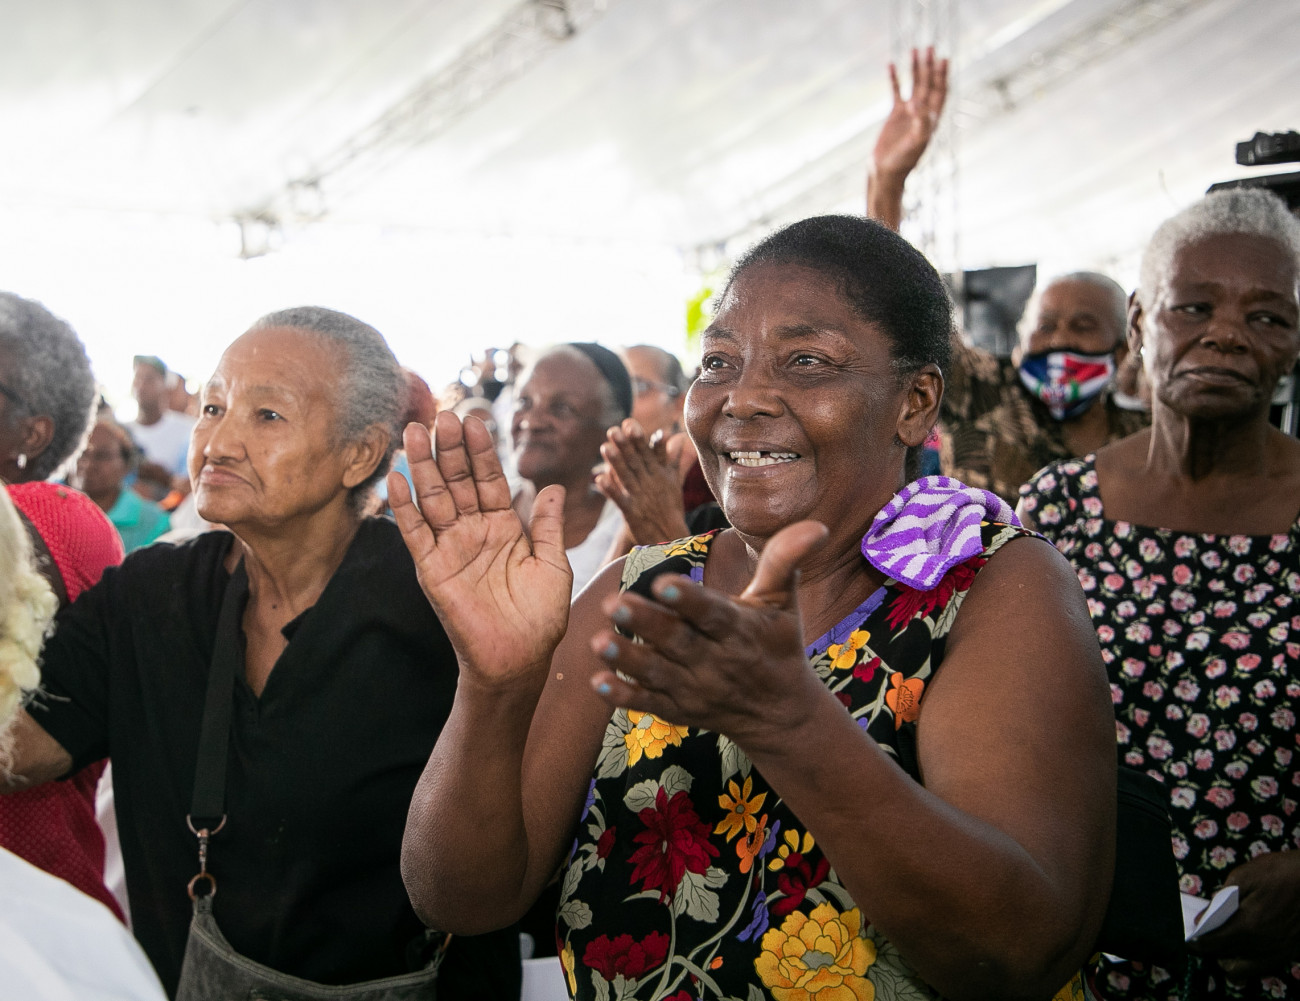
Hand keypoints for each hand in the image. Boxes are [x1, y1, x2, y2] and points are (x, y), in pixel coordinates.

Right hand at [390, 412, 571, 685]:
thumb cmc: (541, 616)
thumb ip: (548, 525)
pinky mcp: (432, 570)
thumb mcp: (552, 564)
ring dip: (423, 466)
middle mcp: (473, 532)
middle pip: (457, 481)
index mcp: (503, 527)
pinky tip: (397, 479)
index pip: (489, 479)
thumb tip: (553, 485)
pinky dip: (405, 508)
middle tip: (443, 415)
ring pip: (433, 499)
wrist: (520, 658)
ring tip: (414, 432)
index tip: (476, 418)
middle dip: (449, 449)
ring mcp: (450, 548)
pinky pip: (415, 534)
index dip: (482, 451)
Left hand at [587, 520, 828, 746]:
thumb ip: (785, 561)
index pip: (712, 613)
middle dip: (646, 624)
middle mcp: (716, 661)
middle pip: (677, 641)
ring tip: (598, 641)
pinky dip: (624, 696)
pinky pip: (649, 704)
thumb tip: (816, 523)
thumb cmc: (777, 644)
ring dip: (627, 659)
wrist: (780, 714)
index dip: (688, 598)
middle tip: (613, 603)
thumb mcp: (782, 603)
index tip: (662, 580)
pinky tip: (597, 683)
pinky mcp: (678, 710)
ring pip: (657, 673)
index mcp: (740, 630)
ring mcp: (695, 689)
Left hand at [594, 419, 690, 546]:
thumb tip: (679, 438)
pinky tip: (599, 479)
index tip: (629, 424)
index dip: (640, 438)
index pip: (651, 452)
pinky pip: (620, 499)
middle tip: (613, 430)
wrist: (672, 539)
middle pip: (638, 461)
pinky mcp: (633, 512)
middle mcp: (652, 482)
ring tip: (605, 447)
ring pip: (628, 476)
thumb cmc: (671, 508)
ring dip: (616, 462)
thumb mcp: (674, 481)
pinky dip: (610, 489)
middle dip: (626, 445)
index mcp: (661, 473)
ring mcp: (642, 496)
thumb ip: (674, 459)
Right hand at [872, 47, 948, 180]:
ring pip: (914, 84)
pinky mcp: (895, 114)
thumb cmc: (904, 160)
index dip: (942, 76)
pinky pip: (896, 91)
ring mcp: (909, 112)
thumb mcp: (916, 142)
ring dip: (915, 68)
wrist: (886, 170)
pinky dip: (894, 78)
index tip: (943, 59)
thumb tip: (918, 103)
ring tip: (914, 49)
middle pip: (929, 84)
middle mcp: (923, 112)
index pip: (940, 92)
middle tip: (930, 47)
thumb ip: (921, 122)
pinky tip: (891, 65)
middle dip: (930, 66)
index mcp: (932, 118)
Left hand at [1192, 850, 1299, 975]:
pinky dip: (1252, 959)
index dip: (1195, 943)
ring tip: (1227, 940)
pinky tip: (1249, 942)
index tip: (1187, 938)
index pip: (1211, 945)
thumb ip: (1219, 899)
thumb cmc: (1280, 872)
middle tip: (1207, 935)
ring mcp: (1279, 954)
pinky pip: (1264, 966)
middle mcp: (1263, 948)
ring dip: (1231, 959)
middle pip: (1226, 962)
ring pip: (1245, 971)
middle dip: (1211, 951)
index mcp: (1247, 928)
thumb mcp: (1244, 876)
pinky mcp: (1292, 953)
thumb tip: (1202, 919)